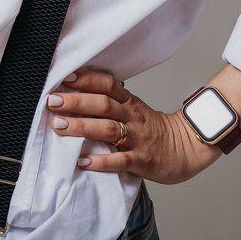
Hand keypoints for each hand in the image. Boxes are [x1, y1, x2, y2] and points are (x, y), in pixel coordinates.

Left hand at [45, 66, 220, 184]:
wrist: (186, 148)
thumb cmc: (153, 130)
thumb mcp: (134, 110)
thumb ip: (111, 103)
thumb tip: (75, 95)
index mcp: (130, 103)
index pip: (108, 85)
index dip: (88, 80)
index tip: (66, 77)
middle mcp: (132, 117)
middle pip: (104, 105)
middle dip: (77, 102)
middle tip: (53, 101)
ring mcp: (138, 139)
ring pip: (109, 129)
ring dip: (82, 127)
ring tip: (60, 126)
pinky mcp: (142, 160)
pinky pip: (120, 160)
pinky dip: (101, 161)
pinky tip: (83, 161)